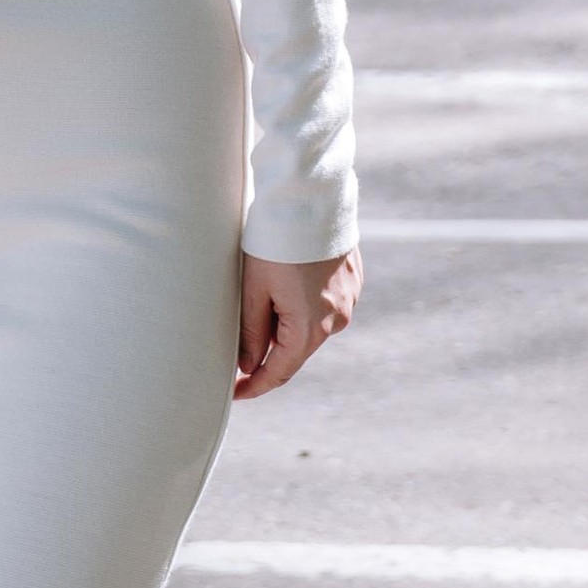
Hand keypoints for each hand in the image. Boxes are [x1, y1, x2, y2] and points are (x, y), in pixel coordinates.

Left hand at [233, 247, 360, 399]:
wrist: (310, 193)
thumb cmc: (276, 238)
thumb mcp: (254, 287)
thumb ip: (250, 331)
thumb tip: (248, 364)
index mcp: (310, 327)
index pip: (279, 372)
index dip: (255, 386)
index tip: (235, 394)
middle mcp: (336, 319)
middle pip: (295, 349)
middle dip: (267, 353)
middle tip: (236, 354)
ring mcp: (349, 299)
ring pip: (310, 325)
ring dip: (286, 325)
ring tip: (260, 307)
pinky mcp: (352, 279)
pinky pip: (324, 304)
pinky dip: (303, 305)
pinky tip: (286, 286)